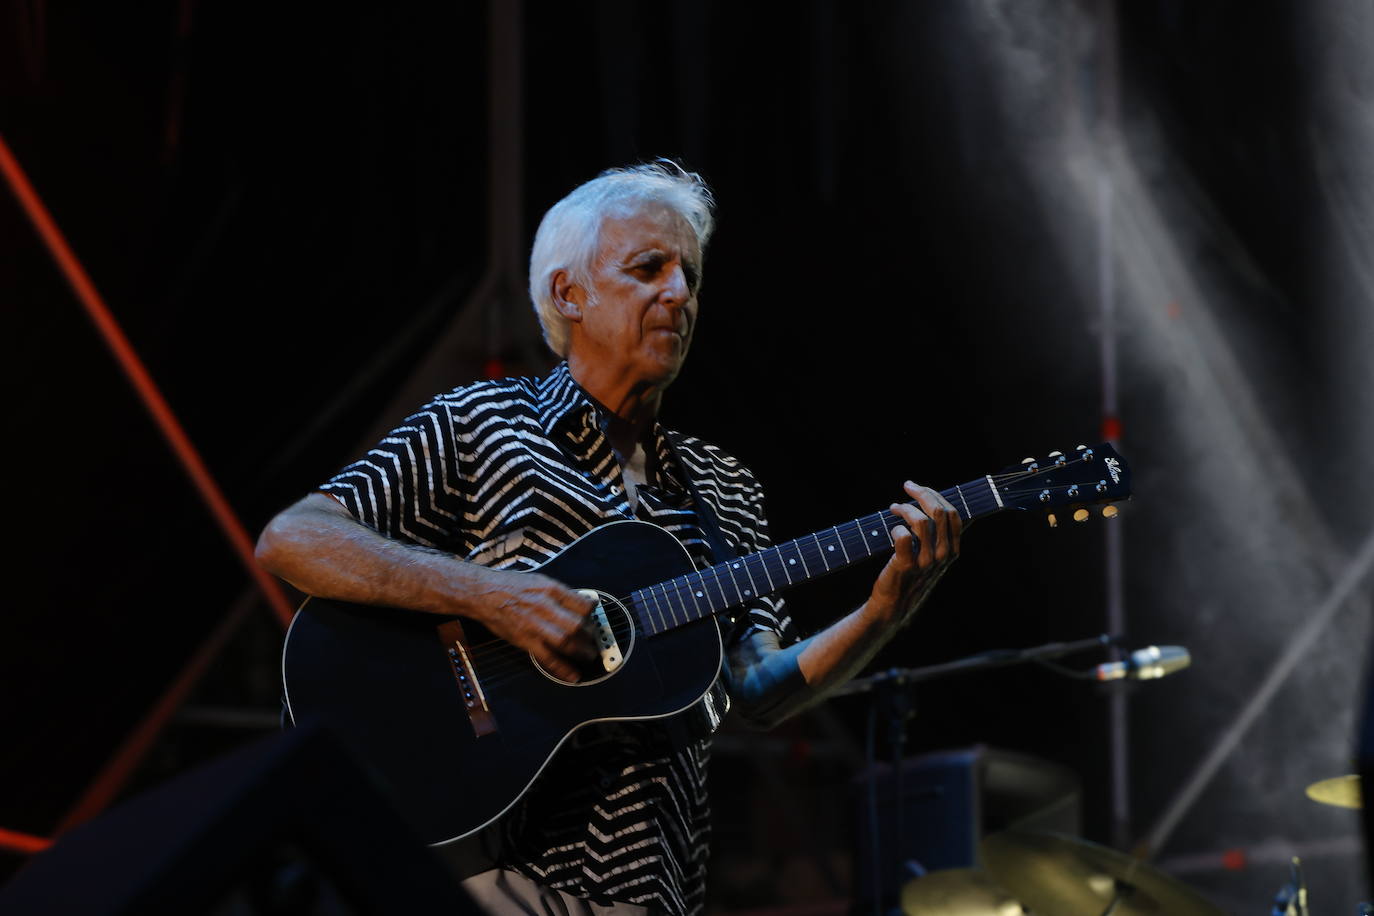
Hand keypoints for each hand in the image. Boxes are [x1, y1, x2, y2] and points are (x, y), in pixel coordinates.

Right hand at [462, 567, 598, 681]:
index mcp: (551, 589)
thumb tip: (582, 602)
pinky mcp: (525, 640)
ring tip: (588, 655)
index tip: (593, 616)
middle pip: (577, 625)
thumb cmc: (511, 585)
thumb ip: (560, 594)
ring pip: (565, 642)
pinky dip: (562, 668)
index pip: (582, 604)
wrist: (484, 593)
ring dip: (581, 651)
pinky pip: (547, 658)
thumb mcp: (540, 581)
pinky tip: (572, 675)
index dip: (592, 613)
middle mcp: (545, 607)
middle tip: (594, 639)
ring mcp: (535, 625)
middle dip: (590, 635)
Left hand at [867, 480, 962, 622]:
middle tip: (907, 487)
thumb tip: (937, 504)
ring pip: (920, 520)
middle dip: (921, 493)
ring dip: (905, 508)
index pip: (953, 513)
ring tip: (894, 508)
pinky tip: (891, 528)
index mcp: (953, 550)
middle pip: (938, 512)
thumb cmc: (911, 576)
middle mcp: (943, 555)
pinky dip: (895, 527)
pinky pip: (902, 536)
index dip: (936, 495)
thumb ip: (939, 535)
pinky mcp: (906, 565)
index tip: (919, 488)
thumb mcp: (933, 557)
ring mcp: (925, 561)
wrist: (894, 605)